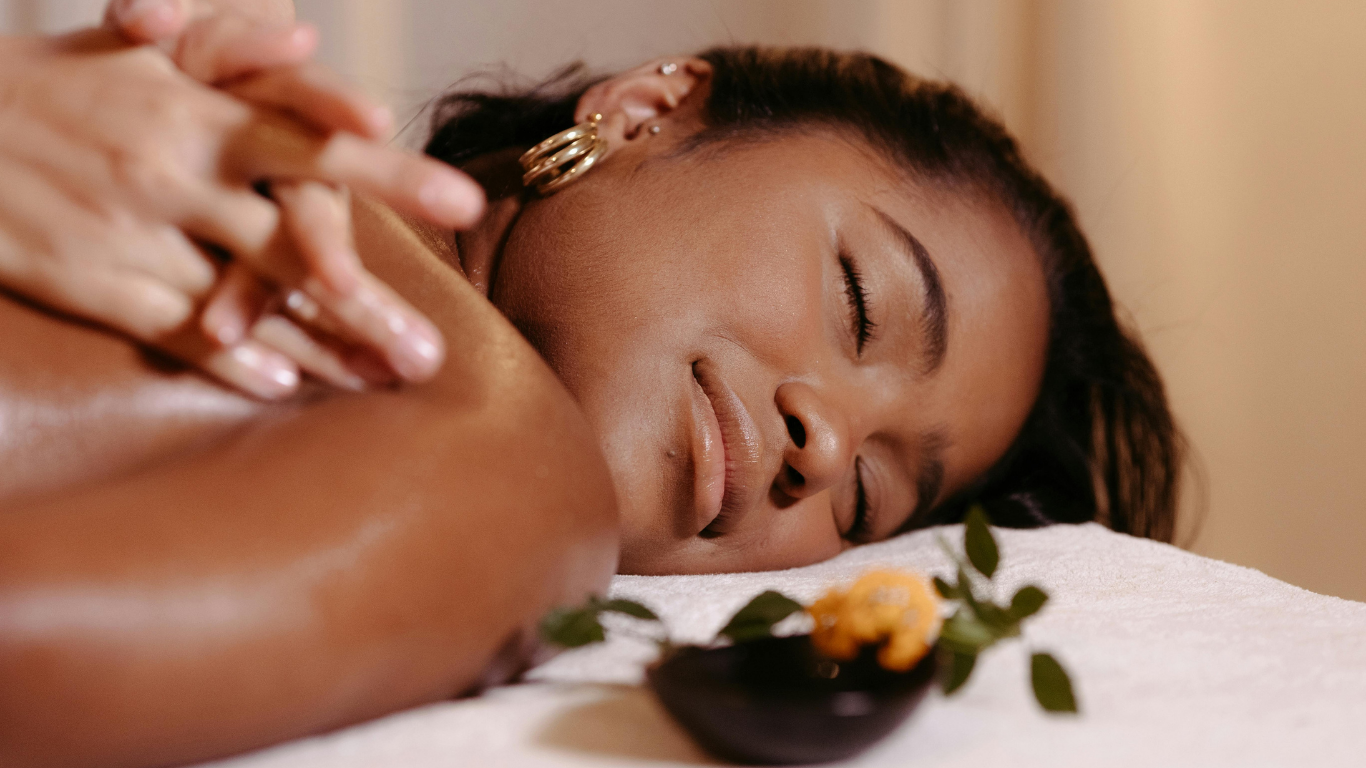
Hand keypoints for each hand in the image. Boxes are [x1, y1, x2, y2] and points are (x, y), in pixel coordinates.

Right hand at [0, 30, 481, 396]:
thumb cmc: (57, 81)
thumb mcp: (137, 48)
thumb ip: (225, 49)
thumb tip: (304, 37)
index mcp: (197, 104)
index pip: (310, 135)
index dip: (384, 169)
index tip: (460, 201)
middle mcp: (177, 166)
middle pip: (295, 234)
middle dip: (371, 293)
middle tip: (437, 349)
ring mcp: (136, 228)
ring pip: (250, 299)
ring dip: (324, 346)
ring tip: (389, 381)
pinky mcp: (91, 277)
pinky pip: (175, 329)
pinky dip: (233, 361)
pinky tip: (288, 387)